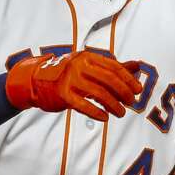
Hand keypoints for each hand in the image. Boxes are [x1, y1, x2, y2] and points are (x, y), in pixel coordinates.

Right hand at [5, 50, 141, 121]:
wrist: (35, 80)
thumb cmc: (68, 74)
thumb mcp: (89, 66)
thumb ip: (113, 67)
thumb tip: (138, 65)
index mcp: (87, 57)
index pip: (114, 67)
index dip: (129, 79)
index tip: (138, 90)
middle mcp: (78, 66)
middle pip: (109, 80)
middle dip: (124, 93)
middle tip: (131, 103)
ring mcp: (69, 79)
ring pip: (99, 94)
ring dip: (114, 105)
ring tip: (120, 113)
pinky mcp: (62, 95)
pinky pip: (84, 106)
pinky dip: (97, 113)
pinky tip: (105, 118)